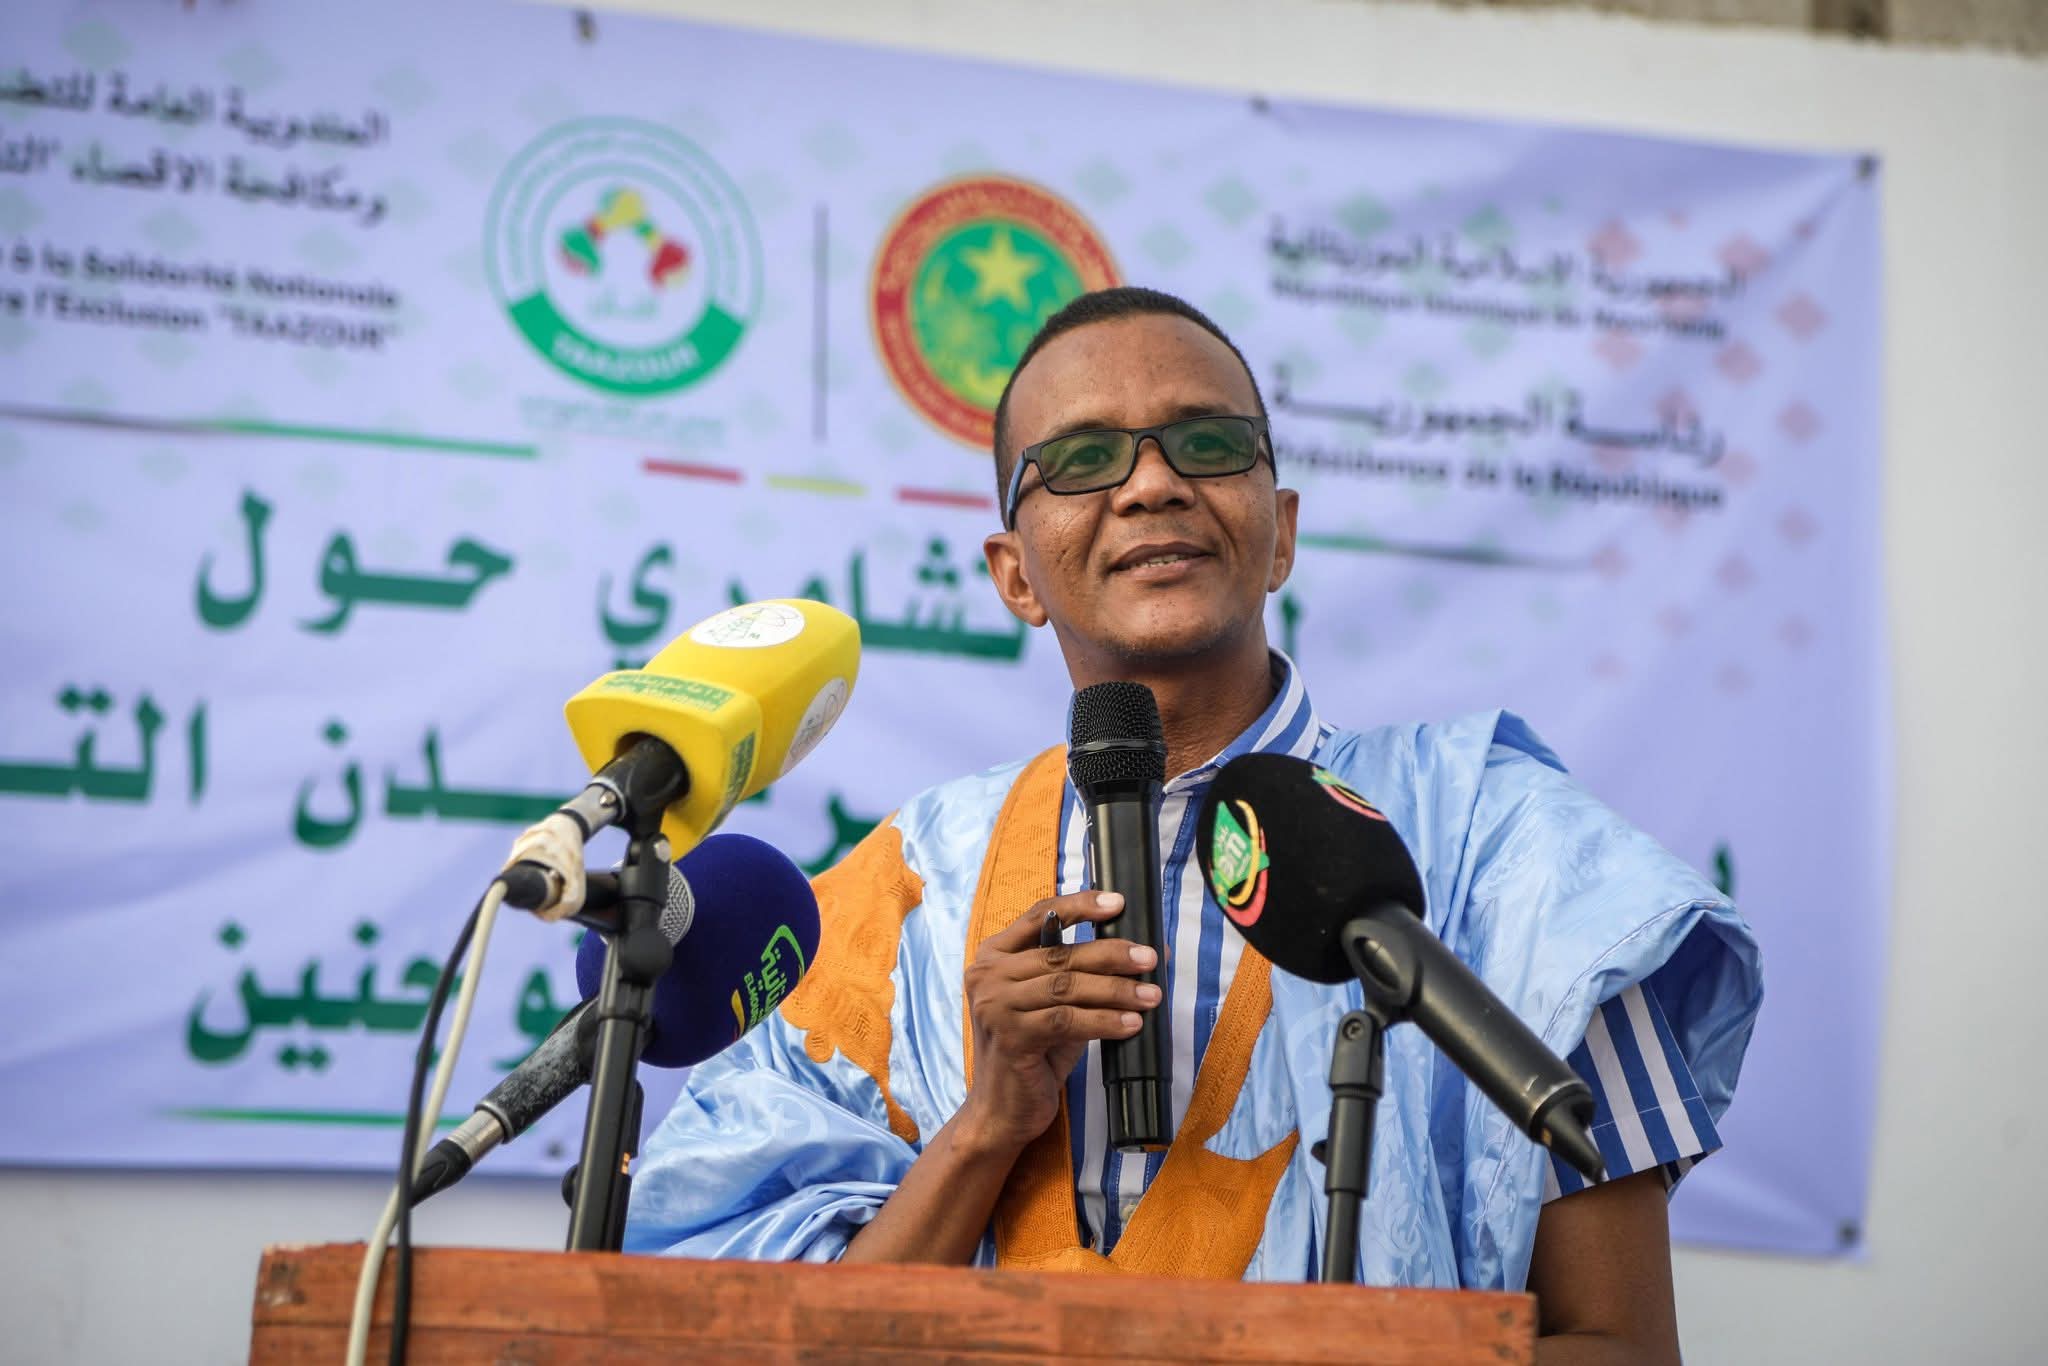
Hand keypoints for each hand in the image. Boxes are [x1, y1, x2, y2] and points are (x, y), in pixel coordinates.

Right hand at [957, 891, 1161, 1156]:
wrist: (1000, 1110)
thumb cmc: (1033, 1052)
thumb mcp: (1054, 1005)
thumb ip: (1081, 975)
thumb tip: (1142, 954)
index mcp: (994, 955)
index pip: (1038, 915)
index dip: (1080, 906)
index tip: (1117, 903)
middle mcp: (987, 975)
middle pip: (1060, 953)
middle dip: (1112, 954)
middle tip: (1150, 958)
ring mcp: (995, 1006)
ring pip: (1067, 986)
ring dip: (1116, 990)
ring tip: (1151, 995)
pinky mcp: (1010, 1038)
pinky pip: (1067, 1021)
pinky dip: (1105, 1021)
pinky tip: (1131, 1023)